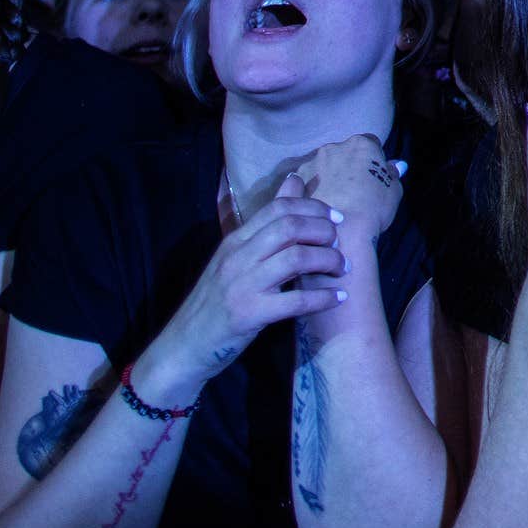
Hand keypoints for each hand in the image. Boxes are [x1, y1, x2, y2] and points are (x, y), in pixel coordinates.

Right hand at [140, 175, 345, 395]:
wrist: (184, 345)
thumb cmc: (217, 300)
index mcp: (235, 241)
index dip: (314, 208)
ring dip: (329, 260)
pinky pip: (295, 300)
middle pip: (290, 226)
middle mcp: (237, 257)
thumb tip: (295, 182)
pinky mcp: (248, 314)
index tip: (336, 218)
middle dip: (324, 231)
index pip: (278, 208)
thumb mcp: (236, 258)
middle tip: (340, 244)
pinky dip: (323, 297)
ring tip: (342, 269)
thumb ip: (266, 225)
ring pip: (296, 258)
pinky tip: (338, 298)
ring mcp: (241, 285)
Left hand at [296, 132, 403, 241]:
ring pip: (323, 166)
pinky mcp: (295, 183)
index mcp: (360, 145)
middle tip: (355, 188)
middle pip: (344, 152)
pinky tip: (322, 204)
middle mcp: (333, 148)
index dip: (374, 159)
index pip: (370, 143)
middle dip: (348, 165)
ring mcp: (311, 164)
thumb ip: (393, 174)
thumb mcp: (393, 191)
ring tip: (336, 200)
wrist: (340, 232)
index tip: (374, 176)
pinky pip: (306, 181)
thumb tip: (397, 165)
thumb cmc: (373, 208)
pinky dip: (313, 189)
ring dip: (328, 176)